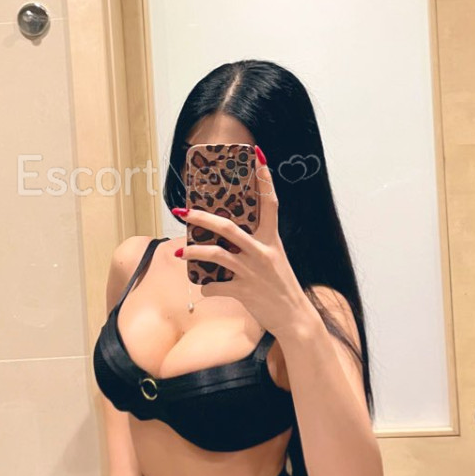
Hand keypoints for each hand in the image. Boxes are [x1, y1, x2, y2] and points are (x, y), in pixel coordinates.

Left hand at [171, 148, 306, 336]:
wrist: (295, 318)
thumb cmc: (281, 286)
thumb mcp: (274, 260)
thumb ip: (255, 246)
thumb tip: (227, 236)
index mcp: (272, 240)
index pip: (270, 204)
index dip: (265, 180)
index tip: (258, 157)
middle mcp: (262, 252)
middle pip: (229, 228)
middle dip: (203, 217)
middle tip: (184, 211)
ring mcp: (252, 272)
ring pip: (216, 255)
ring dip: (194, 252)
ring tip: (179, 252)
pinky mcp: (244, 292)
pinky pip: (216, 286)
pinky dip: (207, 286)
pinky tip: (204, 286)